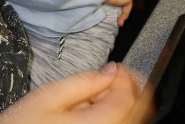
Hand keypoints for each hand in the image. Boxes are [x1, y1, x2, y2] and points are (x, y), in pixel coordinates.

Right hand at [0, 62, 152, 123]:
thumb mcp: (48, 97)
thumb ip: (84, 81)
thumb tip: (111, 69)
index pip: (128, 98)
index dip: (125, 77)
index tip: (115, 66)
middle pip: (136, 111)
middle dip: (127, 89)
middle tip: (111, 75)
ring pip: (129, 120)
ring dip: (121, 103)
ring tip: (99, 92)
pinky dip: (112, 115)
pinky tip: (93, 109)